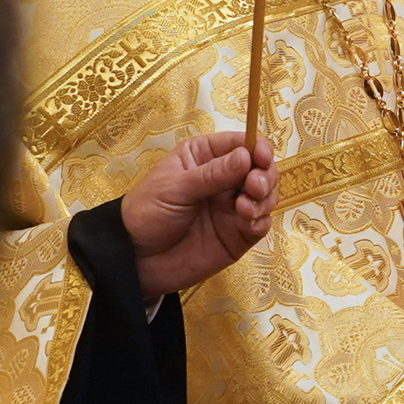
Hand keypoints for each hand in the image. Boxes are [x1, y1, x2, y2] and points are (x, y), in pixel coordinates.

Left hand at [119, 130, 271, 299]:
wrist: (137, 260)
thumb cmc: (147, 214)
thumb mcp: (175, 188)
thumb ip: (212, 174)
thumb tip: (247, 155)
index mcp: (204, 157)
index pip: (239, 143)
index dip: (256, 148)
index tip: (261, 158)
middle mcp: (223, 179)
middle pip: (260, 168)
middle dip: (264, 175)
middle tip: (253, 187)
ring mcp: (233, 207)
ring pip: (266, 195)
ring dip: (264, 199)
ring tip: (244, 209)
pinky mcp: (239, 234)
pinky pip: (262, 222)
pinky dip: (260, 220)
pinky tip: (246, 223)